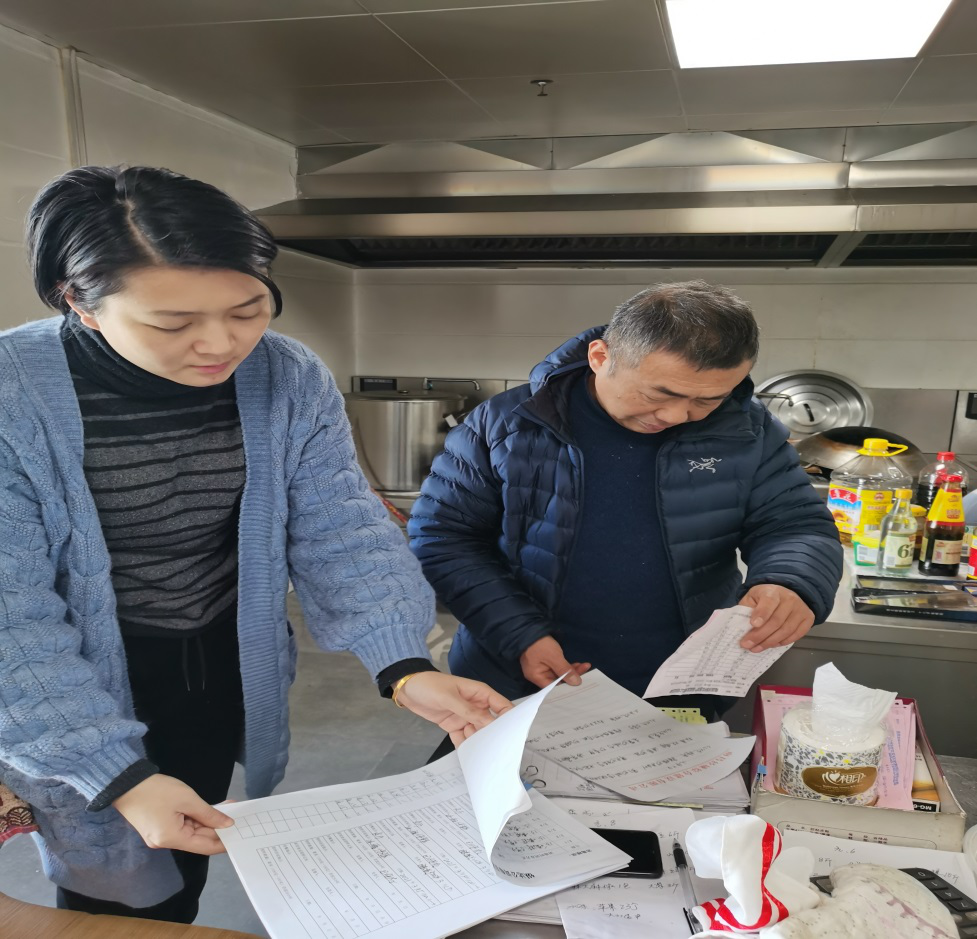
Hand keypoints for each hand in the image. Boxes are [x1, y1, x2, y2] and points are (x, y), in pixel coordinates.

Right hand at [113, 774, 233, 855]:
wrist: (126, 783)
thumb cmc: (157, 791)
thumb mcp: (187, 800)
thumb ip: (208, 814)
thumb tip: (226, 824)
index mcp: (171, 839)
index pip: (204, 847)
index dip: (223, 842)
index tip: (240, 836)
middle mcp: (165, 842)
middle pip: (197, 839)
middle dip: (217, 827)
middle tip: (237, 814)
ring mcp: (160, 836)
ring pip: (191, 831)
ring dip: (208, 821)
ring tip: (227, 807)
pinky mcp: (158, 827)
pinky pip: (182, 826)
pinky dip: (196, 818)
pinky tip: (209, 809)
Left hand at [395, 672, 513, 746]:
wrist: (407, 688)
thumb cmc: (429, 685)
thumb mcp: (448, 697)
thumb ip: (468, 711)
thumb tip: (490, 723)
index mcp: (479, 693)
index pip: (501, 705)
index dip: (510, 718)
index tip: (514, 735)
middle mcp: (476, 706)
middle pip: (491, 723)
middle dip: (494, 736)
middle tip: (497, 753)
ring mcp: (465, 716)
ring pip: (478, 733)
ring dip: (478, 743)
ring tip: (481, 757)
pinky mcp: (454, 725)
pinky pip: (463, 738)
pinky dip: (465, 745)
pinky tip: (467, 755)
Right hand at [519, 636, 590, 689]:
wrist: (530, 627)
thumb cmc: (540, 644)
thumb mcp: (554, 657)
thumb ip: (564, 670)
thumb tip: (576, 683)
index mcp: (536, 676)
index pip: (553, 687)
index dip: (566, 686)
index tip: (579, 683)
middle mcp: (538, 674)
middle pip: (557, 680)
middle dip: (571, 675)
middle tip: (585, 669)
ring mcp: (542, 667)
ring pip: (559, 673)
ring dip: (571, 669)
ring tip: (584, 665)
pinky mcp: (545, 661)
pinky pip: (557, 666)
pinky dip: (566, 665)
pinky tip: (576, 664)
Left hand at [739, 585, 813, 650]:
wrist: (783, 593)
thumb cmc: (764, 598)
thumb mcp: (752, 598)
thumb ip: (747, 609)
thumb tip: (741, 628)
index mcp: (773, 591)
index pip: (769, 602)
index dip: (761, 614)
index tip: (753, 624)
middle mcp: (789, 598)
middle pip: (776, 621)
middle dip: (760, 635)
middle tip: (747, 644)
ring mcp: (801, 609)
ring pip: (786, 630)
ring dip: (770, 642)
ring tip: (756, 648)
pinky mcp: (808, 618)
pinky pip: (796, 635)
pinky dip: (783, 642)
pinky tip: (771, 645)